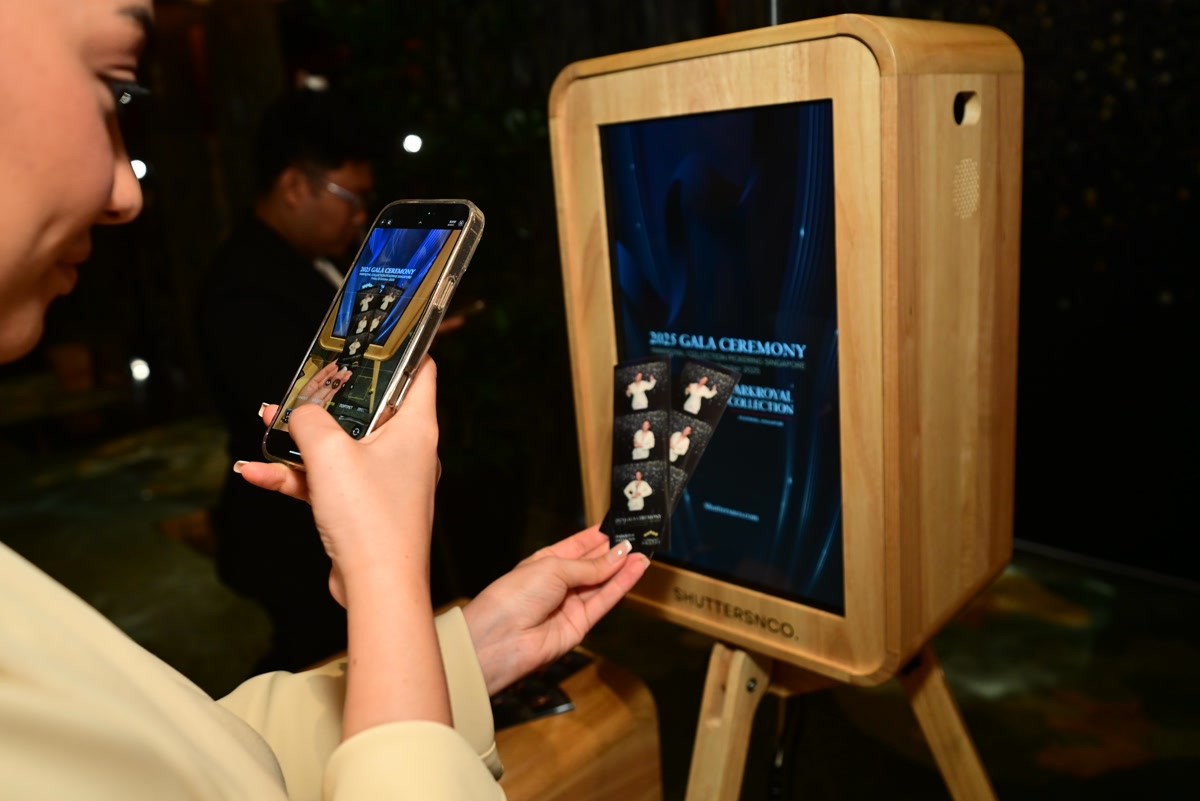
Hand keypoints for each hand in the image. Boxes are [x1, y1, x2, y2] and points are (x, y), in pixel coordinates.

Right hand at [238, 360, 440, 605]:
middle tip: (300, 382)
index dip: (399, 349)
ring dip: (301, 438)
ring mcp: (385, 481)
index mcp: (416, 427)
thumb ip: (308, 420)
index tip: (374, 333)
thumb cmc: (369, 516)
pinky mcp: (364, 509)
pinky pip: (327, 482)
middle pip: (369, 409)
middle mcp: (407, 451)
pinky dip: (295, 476)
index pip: (419, 373)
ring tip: (264, 421)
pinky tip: (254, 472)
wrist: (376, 587)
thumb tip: (297, 412)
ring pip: (341, 447)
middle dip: (328, 398)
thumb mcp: (329, 452)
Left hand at [293, 361, 351, 407]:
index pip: (320, 375)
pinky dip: (338, 388)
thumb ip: (324, 390)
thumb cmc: (301, 412)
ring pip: (331, 387)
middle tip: (345, 368)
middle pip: (327, 380)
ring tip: (347, 374)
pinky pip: (332, 393)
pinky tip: (342, 383)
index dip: (329, 369)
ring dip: (340, 380)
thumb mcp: (313, 399)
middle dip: (336, 373)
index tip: (336, 363)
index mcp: (309, 387)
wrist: (302, 424)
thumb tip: (334, 382)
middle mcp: (314, 391)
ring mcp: (320, 397)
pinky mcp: (324, 404)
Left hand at [463, 526, 649, 694]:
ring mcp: (570, 604)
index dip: (598, 537)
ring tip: (644, 552)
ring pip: (602, 583)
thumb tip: (619, 555)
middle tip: (638, 537)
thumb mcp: (553, 568)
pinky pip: (605, 601)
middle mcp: (558, 583)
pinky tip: (635, 569)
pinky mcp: (581, 624)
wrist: (501, 638)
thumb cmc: (515, 595)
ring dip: (623, 568)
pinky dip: (621, 585)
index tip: (620, 526)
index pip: (577, 546)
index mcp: (545, 563)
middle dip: (614, 552)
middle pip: (593, 565)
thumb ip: (589, 566)